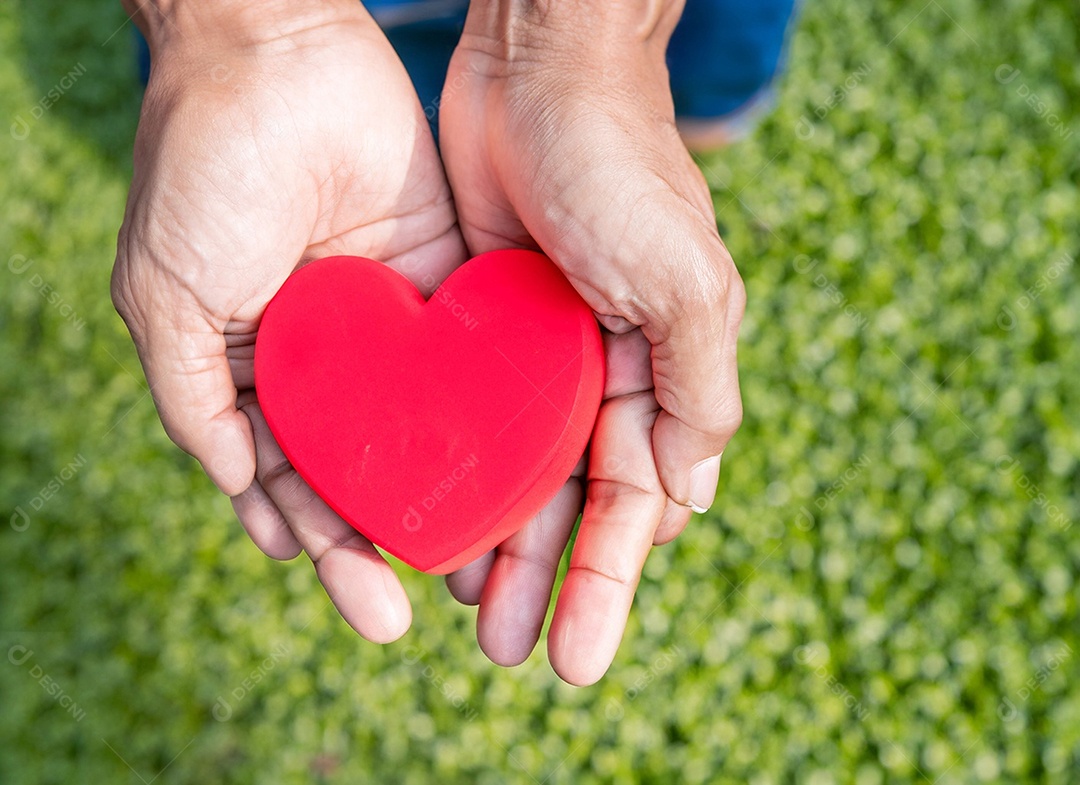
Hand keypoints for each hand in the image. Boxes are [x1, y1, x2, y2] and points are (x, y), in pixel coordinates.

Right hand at [111, 0, 465, 642]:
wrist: (274, 54)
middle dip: (389, 537)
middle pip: (364, 467)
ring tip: (487, 561)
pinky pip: (468, 360)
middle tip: (426, 605)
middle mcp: (325, 356)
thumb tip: (239, 493)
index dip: (324, 542)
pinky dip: (486, 415)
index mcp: (256, 368)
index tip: (366, 601)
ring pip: (423, 427)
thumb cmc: (204, 173)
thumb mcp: (166, 299)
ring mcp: (386, 323)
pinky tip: (517, 469)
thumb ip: (197, 400)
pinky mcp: (443, 281)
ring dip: (449, 492)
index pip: (290, 478)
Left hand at [439, 1, 744, 683]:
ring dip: (497, 543)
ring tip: (466, 615)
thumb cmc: (622, 164)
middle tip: (510, 654)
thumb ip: (699, 388)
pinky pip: (467, 418)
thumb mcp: (684, 279)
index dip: (607, 581)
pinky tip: (428, 516)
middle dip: (547, 581)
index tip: (577, 655)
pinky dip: (455, 470)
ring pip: (516, 473)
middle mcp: (603, 375)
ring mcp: (538, 355)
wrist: (543, 65)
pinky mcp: (480, 327)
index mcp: (662, 374)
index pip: (636, 503)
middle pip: (572, 504)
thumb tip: (687, 497)